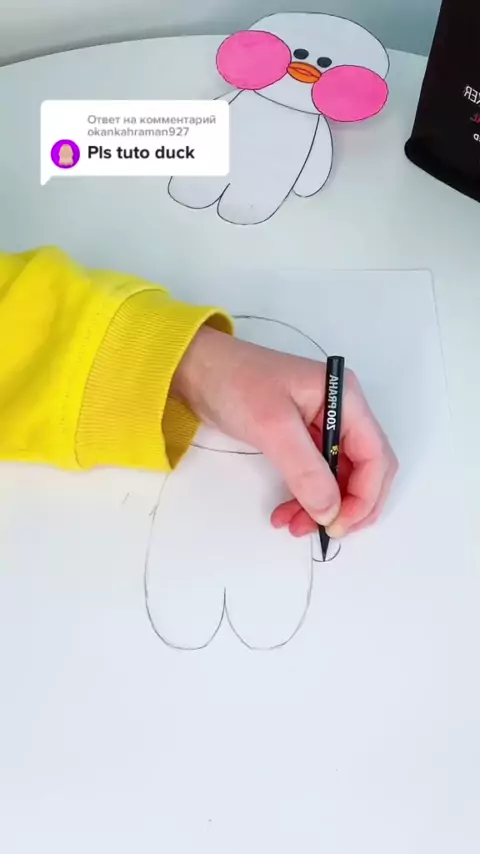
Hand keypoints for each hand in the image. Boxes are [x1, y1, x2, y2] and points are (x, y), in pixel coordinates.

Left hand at [172, 326, 397, 538]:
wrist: (197, 368)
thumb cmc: (235, 383)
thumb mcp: (272, 427)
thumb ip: (306, 471)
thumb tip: (329, 511)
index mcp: (345, 399)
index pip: (374, 456)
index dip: (364, 496)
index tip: (337, 524)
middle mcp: (342, 411)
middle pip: (365, 469)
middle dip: (348, 505)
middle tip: (322, 532)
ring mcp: (323, 424)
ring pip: (340, 477)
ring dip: (324, 506)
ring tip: (293, 525)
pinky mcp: (302, 436)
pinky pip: (317, 474)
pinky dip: (307, 497)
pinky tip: (286, 512)